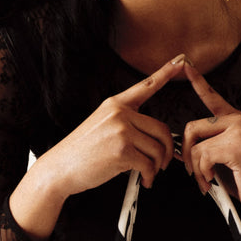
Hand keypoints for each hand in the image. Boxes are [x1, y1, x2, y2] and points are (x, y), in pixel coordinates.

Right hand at [37, 56, 184, 197]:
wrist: (59, 167)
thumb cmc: (82, 151)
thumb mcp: (101, 125)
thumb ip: (126, 124)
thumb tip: (154, 139)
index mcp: (115, 104)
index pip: (146, 85)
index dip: (166, 72)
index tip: (182, 61)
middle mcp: (120, 113)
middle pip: (162, 128)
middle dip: (167, 150)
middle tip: (163, 163)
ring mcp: (121, 130)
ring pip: (158, 148)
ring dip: (157, 167)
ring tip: (149, 174)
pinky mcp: (121, 150)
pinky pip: (149, 164)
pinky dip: (150, 176)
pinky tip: (144, 180)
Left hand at [182, 62, 240, 217]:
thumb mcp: (222, 156)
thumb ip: (205, 146)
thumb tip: (179, 148)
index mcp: (233, 119)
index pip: (211, 96)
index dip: (197, 80)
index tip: (185, 64)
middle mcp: (237, 120)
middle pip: (191, 127)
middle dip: (186, 154)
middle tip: (193, 172)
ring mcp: (238, 131)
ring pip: (196, 145)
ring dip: (196, 169)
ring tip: (206, 180)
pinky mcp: (237, 146)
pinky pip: (203, 155)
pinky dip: (203, 173)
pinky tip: (212, 180)